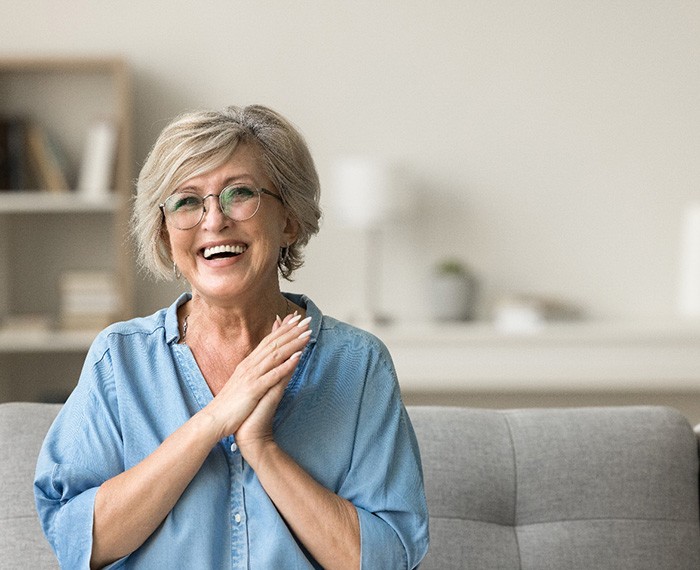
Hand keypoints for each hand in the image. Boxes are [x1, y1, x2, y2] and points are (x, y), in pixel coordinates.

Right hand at [200, 313, 311, 442]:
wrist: (214, 420)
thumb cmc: (231, 404)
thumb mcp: (243, 382)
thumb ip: (254, 369)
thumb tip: (264, 361)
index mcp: (248, 364)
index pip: (268, 341)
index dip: (283, 329)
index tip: (296, 319)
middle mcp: (249, 365)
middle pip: (273, 343)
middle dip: (291, 331)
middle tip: (307, 320)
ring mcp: (251, 376)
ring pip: (276, 355)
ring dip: (293, 343)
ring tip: (307, 334)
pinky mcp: (253, 389)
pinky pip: (273, 375)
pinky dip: (286, 365)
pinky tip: (298, 357)